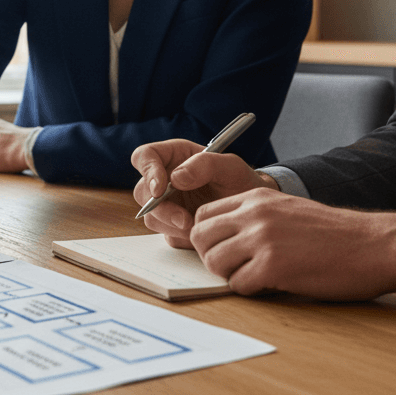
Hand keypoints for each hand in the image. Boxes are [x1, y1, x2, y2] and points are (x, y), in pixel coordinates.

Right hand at [130, 139, 276, 248]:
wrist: (252, 210)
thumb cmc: (241, 181)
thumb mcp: (231, 166)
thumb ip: (205, 165)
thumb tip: (176, 178)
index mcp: (174, 156)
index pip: (145, 156)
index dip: (147, 171)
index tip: (160, 188)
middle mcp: (165, 180)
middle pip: (142, 192)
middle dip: (161, 208)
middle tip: (185, 220)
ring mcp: (168, 204)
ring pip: (152, 217)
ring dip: (172, 226)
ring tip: (200, 226)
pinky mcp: (173, 226)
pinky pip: (167, 235)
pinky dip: (182, 237)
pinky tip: (203, 232)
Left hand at [191, 187, 395, 300]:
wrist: (373, 245)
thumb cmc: (334, 234)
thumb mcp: (288, 210)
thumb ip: (254, 217)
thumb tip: (223, 238)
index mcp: (257, 197)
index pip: (204, 214)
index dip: (207, 237)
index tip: (221, 249)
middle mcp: (254, 214)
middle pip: (200, 237)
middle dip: (211, 256)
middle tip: (234, 267)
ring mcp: (262, 239)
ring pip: (214, 262)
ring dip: (230, 275)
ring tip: (255, 276)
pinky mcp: (272, 267)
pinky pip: (238, 285)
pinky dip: (250, 290)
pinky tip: (271, 285)